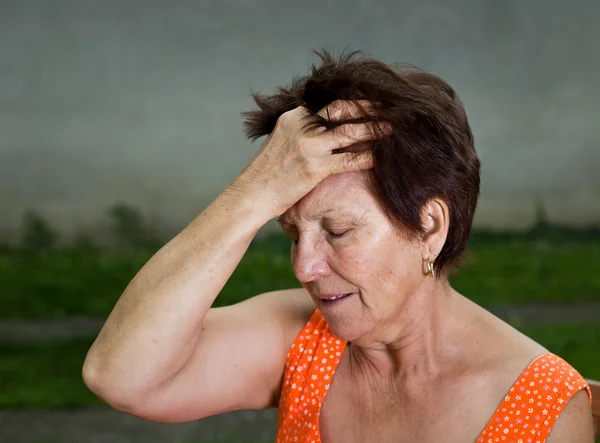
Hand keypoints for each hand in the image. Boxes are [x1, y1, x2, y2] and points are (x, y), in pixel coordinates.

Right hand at [231, 100, 390, 216]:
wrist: (253, 193)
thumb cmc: (267, 171)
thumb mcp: (280, 140)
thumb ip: (300, 130)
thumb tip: (323, 128)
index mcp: (294, 117)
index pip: (329, 104)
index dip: (353, 103)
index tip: (369, 103)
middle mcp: (302, 126)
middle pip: (342, 111)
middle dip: (367, 109)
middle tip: (387, 108)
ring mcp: (309, 146)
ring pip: (349, 133)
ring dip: (373, 130)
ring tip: (390, 129)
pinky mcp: (315, 168)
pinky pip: (348, 160)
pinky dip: (366, 157)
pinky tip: (378, 157)